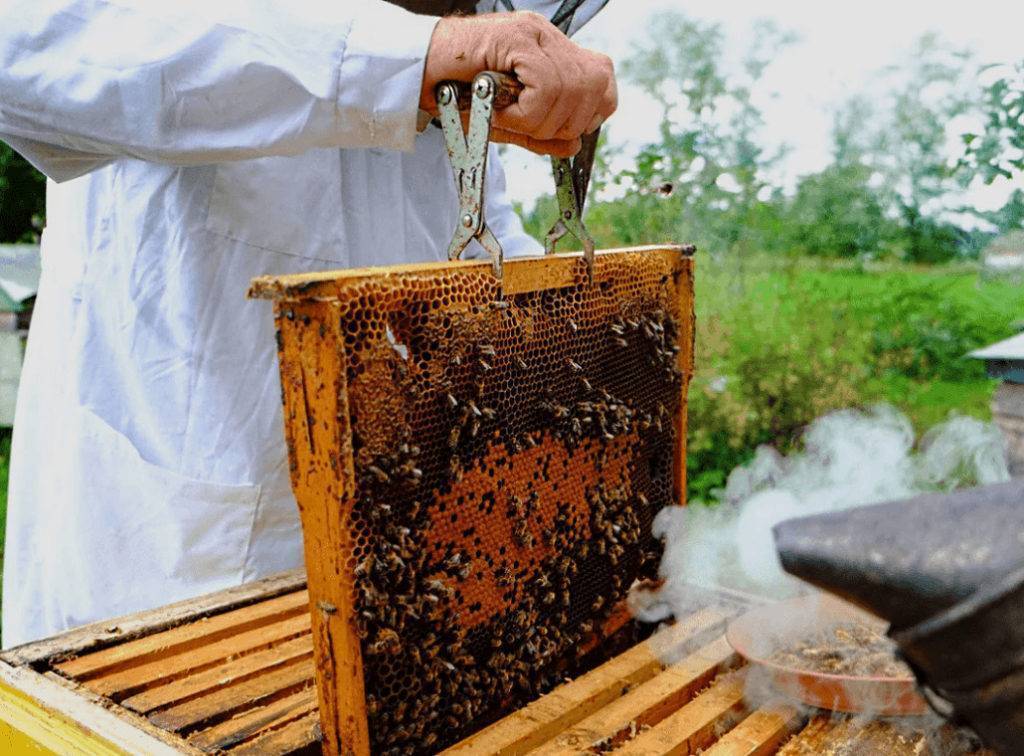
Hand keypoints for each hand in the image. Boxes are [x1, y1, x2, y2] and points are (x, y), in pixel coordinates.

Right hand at [420, 11, 616, 156]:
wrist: (413, 74)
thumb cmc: (453, 95)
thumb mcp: (507, 122)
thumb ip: (542, 134)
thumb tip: (574, 145)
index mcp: (549, 51)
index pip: (601, 78)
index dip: (589, 111)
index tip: (559, 130)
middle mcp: (546, 36)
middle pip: (595, 83)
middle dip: (568, 121)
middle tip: (530, 129)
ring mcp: (532, 33)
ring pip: (571, 88)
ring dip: (541, 119)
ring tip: (507, 120)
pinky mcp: (515, 37)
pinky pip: (545, 86)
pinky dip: (527, 111)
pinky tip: (502, 113)